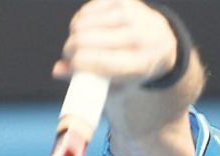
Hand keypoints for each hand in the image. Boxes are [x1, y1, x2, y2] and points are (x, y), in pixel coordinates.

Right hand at [52, 0, 177, 86]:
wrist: (161, 42)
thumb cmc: (133, 69)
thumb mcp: (117, 84)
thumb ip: (88, 81)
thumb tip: (57, 70)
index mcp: (140, 64)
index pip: (102, 62)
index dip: (78, 63)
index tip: (71, 64)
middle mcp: (138, 37)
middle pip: (87, 41)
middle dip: (71, 49)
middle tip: (70, 55)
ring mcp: (131, 15)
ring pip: (83, 23)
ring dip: (74, 34)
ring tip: (80, 43)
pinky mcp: (122, 0)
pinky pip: (87, 10)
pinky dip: (80, 21)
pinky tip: (87, 29)